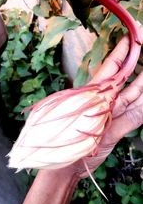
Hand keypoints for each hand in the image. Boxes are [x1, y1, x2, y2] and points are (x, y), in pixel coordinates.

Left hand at [68, 23, 142, 178]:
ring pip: (134, 93)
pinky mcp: (119, 127)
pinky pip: (137, 113)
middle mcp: (105, 101)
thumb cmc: (71, 145)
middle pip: (125, 78)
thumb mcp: (90, 128)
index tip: (131, 36)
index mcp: (94, 96)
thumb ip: (114, 117)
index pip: (111, 68)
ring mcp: (114, 113)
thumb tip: (131, 101)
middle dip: (137, 61)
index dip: (121, 52)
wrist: (69, 166)